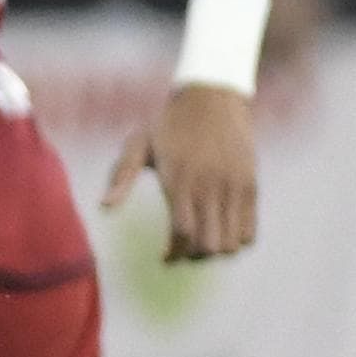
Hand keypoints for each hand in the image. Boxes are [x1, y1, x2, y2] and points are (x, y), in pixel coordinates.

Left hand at [102, 80, 257, 260]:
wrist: (213, 98)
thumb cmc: (168, 125)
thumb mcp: (137, 144)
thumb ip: (121, 177)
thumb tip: (104, 208)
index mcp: (179, 180)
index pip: (183, 234)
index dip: (174, 254)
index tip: (164, 258)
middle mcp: (209, 186)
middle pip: (209, 245)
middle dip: (193, 256)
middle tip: (181, 250)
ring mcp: (234, 187)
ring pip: (232, 243)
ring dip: (215, 250)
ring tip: (200, 242)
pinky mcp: (251, 186)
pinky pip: (251, 231)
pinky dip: (236, 241)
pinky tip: (220, 231)